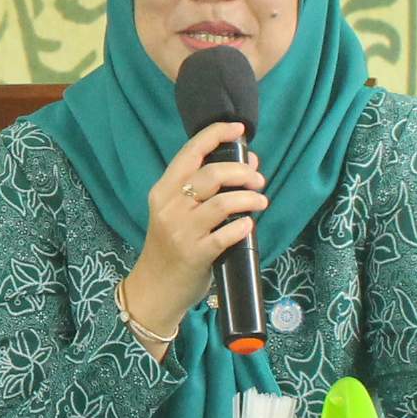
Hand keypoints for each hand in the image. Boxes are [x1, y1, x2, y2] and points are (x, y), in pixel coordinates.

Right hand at [120, 121, 264, 347]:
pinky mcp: (195, 255)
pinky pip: (225, 235)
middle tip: (258, 180)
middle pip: (212, 175)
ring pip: (223, 203)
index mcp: (164, 190)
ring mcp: (182, 231)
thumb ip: (207, 189)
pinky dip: (242, 227)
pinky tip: (248, 226)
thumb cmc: (171, 245)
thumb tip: (249, 162)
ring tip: (261, 202)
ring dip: (249, 199)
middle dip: (242, 172)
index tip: (239, 129)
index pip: (190, 152)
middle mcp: (171, 206)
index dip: (216, 134)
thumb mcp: (178, 212)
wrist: (155, 288)